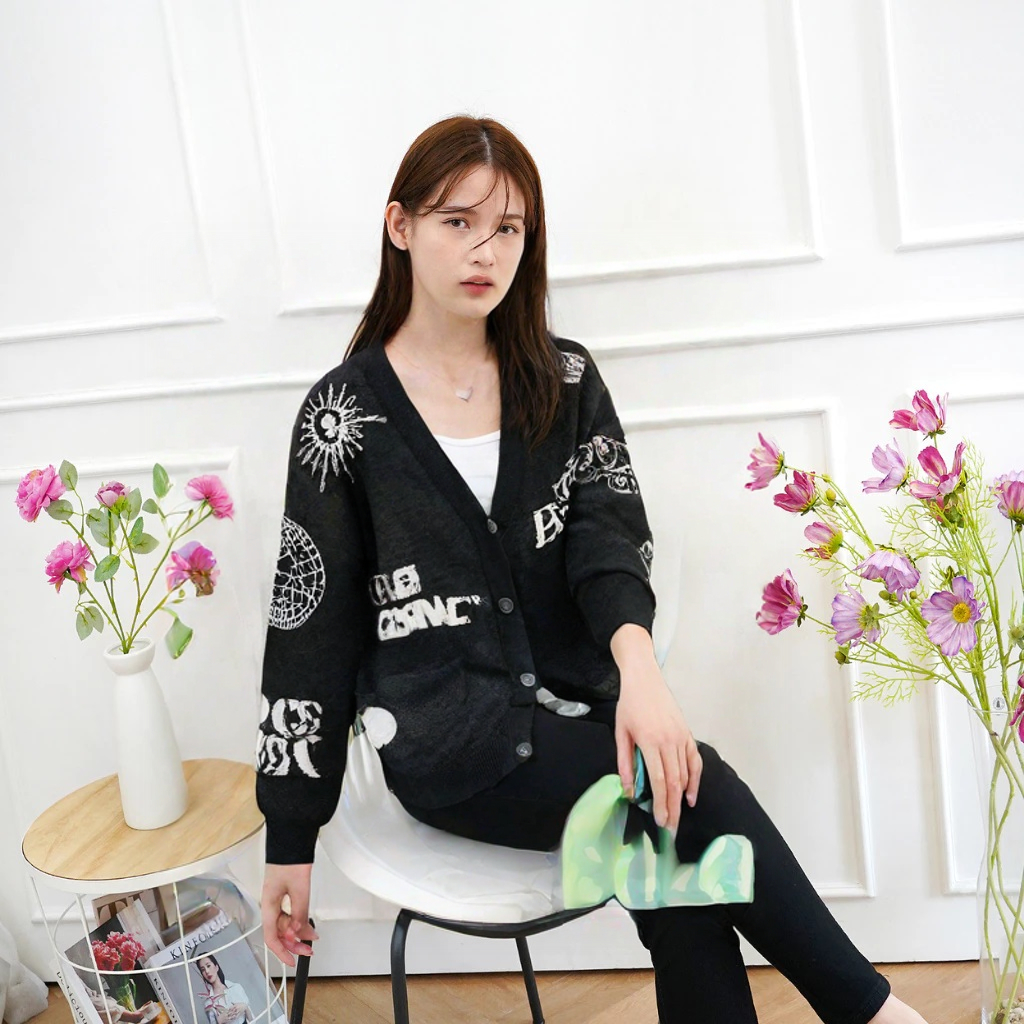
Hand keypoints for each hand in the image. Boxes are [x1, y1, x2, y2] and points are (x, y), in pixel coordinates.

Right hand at [260, 862, 318, 966]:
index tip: (293, 961)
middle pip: (278, 932)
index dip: (281, 952)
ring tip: (311, 937)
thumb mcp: (299, 889)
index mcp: (268, 904)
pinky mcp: (283, 893)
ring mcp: (276, 898)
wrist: (291, 838)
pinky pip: (288, 913)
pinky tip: (306, 924)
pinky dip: (297, 920)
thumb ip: (300, 913)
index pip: (271, 937)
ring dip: (296, 933)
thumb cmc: (290, 859)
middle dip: (293, 943)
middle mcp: (269, 903)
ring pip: (284, 924)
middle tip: (309, 950)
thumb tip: (300, 933)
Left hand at [610, 624, 701, 834]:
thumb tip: (629, 790)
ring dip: (682, 798)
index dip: (662, 804)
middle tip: (671, 829)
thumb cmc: (629, 705)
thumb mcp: (621, 733)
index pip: (659, 780)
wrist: (644, 678)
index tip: (661, 822)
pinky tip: (691, 796)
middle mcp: (669, 741)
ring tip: (678, 817)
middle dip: (673, 808)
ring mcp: (681, 737)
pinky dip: (695, 780)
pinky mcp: (687, 734)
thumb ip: (625, 763)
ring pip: (685, 774)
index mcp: (650, 741)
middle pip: (674, 782)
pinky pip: (694, 761)